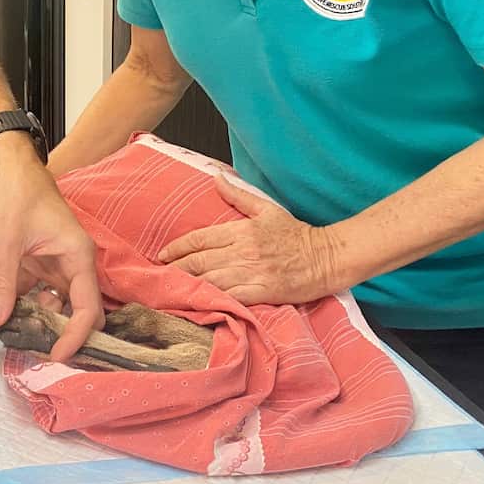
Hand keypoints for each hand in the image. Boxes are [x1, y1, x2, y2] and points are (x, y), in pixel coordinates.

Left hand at [0, 137, 104, 360]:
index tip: (56, 356)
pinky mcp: (42, 266)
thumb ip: (4, 282)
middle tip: (37, 355)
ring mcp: (58, 266)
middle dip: (62, 334)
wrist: (12, 169)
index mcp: (79, 257)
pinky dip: (24, 306)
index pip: (88, 307)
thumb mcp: (8, 240)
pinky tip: (5, 316)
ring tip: (13, 337)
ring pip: (57, 306)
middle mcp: (75, 265)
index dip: (76, 335)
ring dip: (39, 321)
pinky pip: (39, 294)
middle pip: (78, 311)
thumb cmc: (19, 196)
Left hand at [155, 173, 340, 305]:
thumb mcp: (267, 209)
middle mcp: (243, 252)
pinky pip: (232, 297)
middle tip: (156, 276)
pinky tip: (198, 305)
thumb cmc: (296, 234)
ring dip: (188, 287)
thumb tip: (216, 178)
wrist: (327, 256)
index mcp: (241, 231)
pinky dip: (214, 301)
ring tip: (169, 292)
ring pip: (211, 281)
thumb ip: (238, 196)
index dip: (178, 247)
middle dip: (175, 269)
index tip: (162, 255)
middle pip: (200, 262)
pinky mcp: (263, 292)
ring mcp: (253, 273)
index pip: (200, 239)